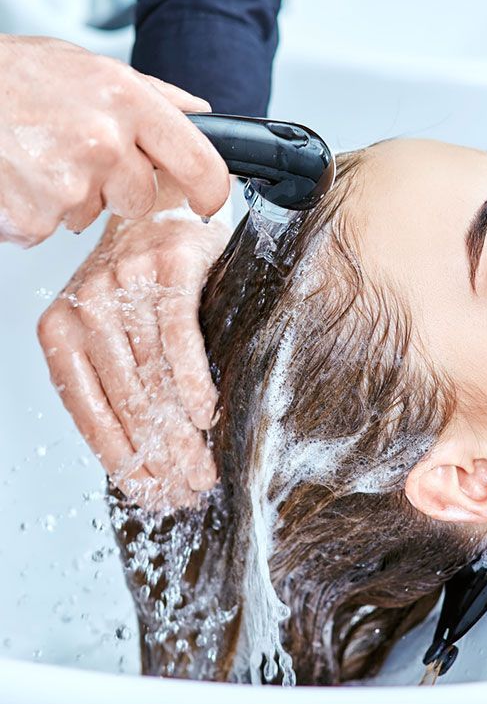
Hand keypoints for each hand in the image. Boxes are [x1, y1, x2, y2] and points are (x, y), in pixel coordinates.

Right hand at [0, 34, 229, 247]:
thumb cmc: (15, 78)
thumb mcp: (91, 69)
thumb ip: (153, 97)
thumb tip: (201, 116)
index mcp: (127, 101)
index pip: (199, 160)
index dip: (211, 189)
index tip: (209, 200)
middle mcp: (105, 141)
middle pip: (142, 197)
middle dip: (115, 184)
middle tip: (73, 150)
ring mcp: (70, 182)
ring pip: (93, 213)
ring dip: (71, 194)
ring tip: (38, 155)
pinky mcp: (36, 216)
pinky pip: (51, 227)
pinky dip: (35, 210)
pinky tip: (18, 176)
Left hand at [37, 175, 232, 510]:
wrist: (165, 211)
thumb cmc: (142, 284)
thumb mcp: (115, 332)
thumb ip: (117, 382)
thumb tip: (144, 457)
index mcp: (61, 328)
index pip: (86, 408)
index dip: (120, 458)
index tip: (150, 492)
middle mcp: (87, 303)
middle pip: (125, 399)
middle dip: (158, 455)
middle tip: (185, 489)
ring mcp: (128, 281)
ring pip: (152, 375)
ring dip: (179, 432)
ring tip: (201, 468)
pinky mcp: (170, 264)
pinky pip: (180, 336)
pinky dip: (194, 380)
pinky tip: (207, 414)